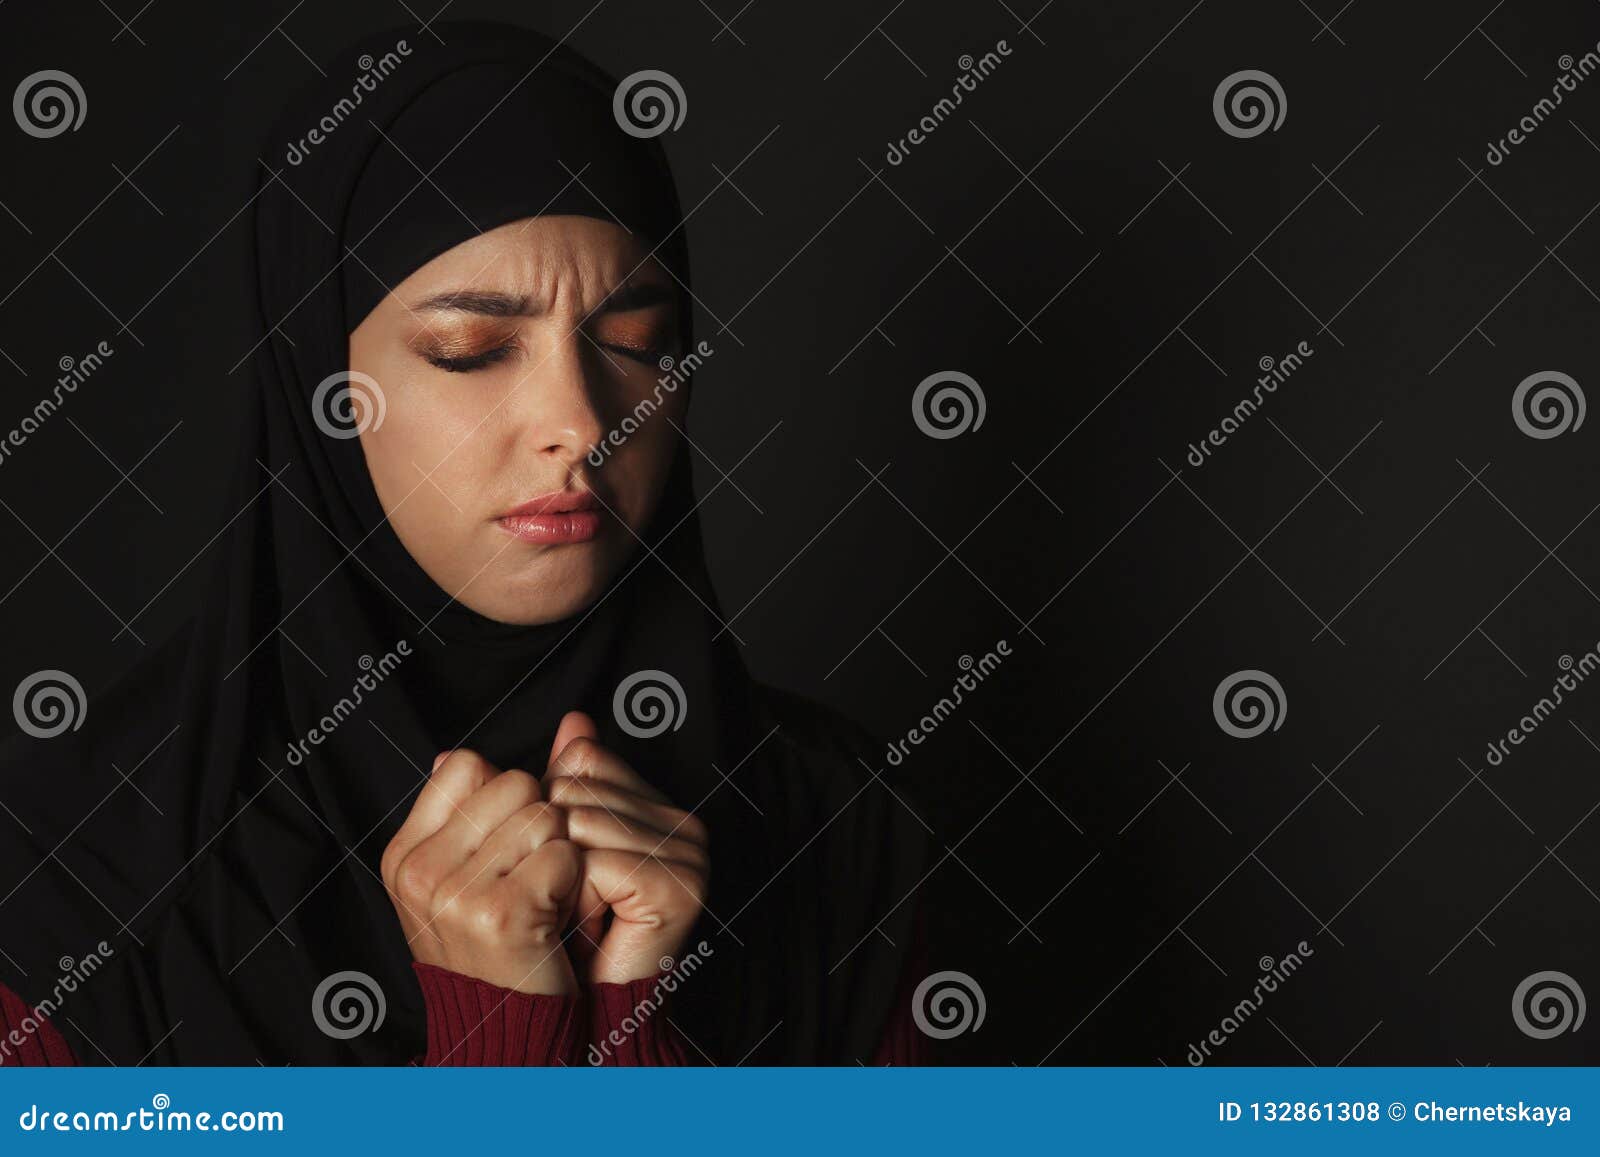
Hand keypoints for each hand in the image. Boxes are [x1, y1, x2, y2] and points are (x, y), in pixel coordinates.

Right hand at [381, 748, 581, 994]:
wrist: (509, 1032)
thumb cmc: (501, 945)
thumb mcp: (474, 869)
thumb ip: (488, 800)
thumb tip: (529, 731)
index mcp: (405, 853)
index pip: (468, 763)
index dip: (505, 796)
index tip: (507, 848)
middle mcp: (419, 870)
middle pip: (514, 783)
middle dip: (539, 824)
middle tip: (531, 880)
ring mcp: (453, 894)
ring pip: (544, 816)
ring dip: (560, 855)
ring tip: (541, 902)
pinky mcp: (499, 915)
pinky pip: (564, 855)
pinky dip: (573, 883)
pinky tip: (554, 918)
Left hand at [544, 712, 709, 983]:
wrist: (588, 1012)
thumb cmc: (565, 935)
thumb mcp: (555, 846)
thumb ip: (561, 782)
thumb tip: (570, 719)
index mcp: (655, 803)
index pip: (579, 759)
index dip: (549, 813)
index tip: (562, 865)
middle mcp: (681, 820)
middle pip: (572, 791)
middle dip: (549, 849)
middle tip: (567, 899)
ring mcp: (687, 851)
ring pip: (576, 824)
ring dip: (557, 879)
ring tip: (577, 915)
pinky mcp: (680, 884)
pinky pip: (593, 863)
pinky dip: (575, 899)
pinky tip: (592, 926)